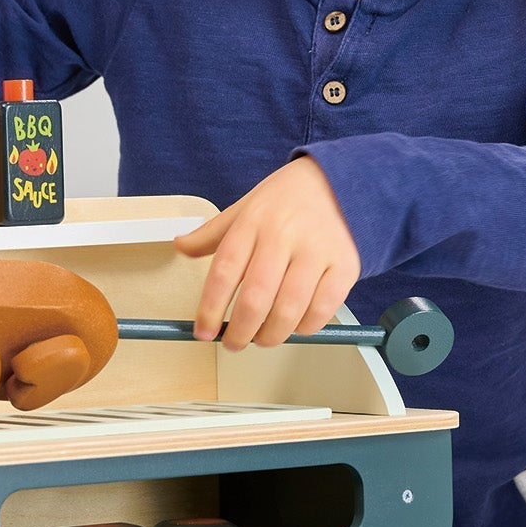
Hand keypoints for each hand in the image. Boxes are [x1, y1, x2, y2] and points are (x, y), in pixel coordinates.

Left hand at [174, 157, 360, 351]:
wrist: (341, 183)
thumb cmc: (289, 200)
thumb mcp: (246, 208)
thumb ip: (212, 233)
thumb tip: (180, 245)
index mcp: (253, 222)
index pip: (224, 272)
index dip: (210, 309)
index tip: (204, 331)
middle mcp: (284, 235)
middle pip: (256, 298)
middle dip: (241, 332)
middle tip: (234, 343)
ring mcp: (317, 251)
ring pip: (289, 309)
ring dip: (271, 335)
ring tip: (264, 338)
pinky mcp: (345, 265)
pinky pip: (322, 309)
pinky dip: (305, 327)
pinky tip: (296, 326)